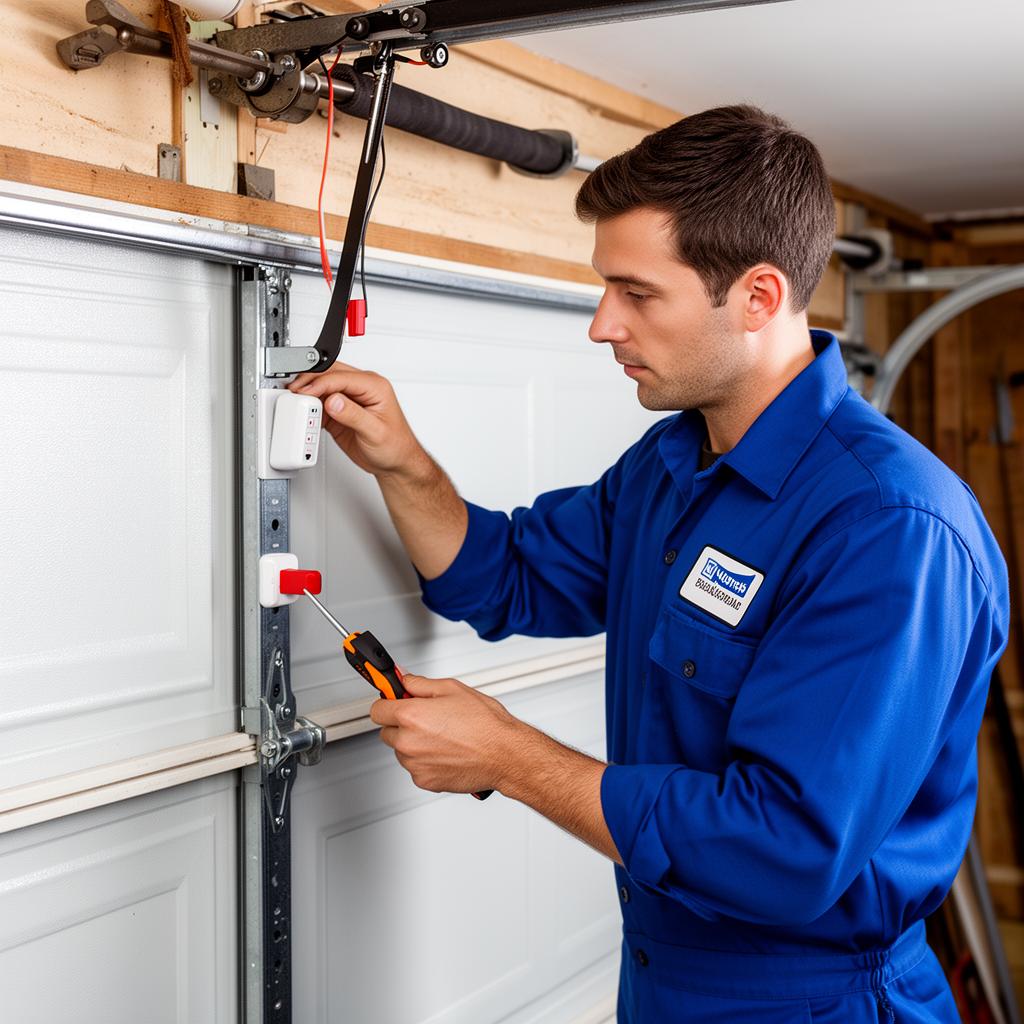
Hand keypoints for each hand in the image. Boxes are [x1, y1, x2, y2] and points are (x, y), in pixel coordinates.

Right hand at [288, 362, 428, 477]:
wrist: (395, 462)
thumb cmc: (395, 446)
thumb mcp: (375, 432)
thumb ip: (354, 415)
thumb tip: (334, 400)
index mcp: (374, 386)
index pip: (341, 376)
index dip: (320, 382)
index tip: (304, 391)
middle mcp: (361, 388)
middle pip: (329, 375)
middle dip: (309, 381)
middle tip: (294, 391)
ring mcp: (349, 398)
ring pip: (323, 387)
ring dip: (308, 392)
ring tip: (295, 402)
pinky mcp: (340, 411)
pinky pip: (321, 402)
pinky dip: (310, 406)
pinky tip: (304, 413)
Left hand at [370, 674, 527, 794]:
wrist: (504, 754)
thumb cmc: (485, 724)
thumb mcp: (453, 689)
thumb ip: (420, 684)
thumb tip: (406, 681)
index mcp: (411, 715)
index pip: (377, 709)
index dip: (388, 704)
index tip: (395, 703)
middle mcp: (408, 742)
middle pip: (387, 731)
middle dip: (402, 724)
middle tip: (426, 718)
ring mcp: (415, 764)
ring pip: (401, 751)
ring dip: (413, 743)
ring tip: (442, 736)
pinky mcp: (424, 781)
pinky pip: (415, 767)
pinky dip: (425, 761)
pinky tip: (446, 751)